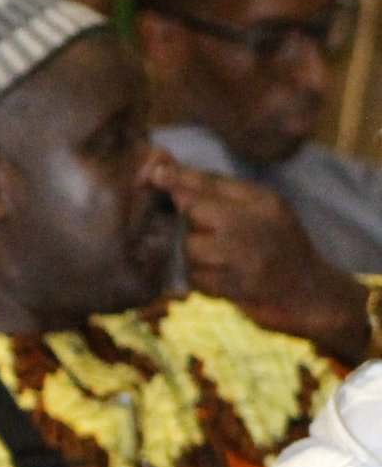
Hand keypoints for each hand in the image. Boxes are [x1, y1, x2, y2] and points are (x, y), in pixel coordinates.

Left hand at [165, 165, 371, 363]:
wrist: (311, 295)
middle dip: (189, 223)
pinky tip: (222, 279)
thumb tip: (167, 171)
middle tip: (207, 235)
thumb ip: (220, 191)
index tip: (155, 174)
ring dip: (194, 256)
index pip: (211, 182)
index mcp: (265, 201)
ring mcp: (250, 257)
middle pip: (194, 211)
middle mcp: (258, 224)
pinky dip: (201, 280)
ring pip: (191, 246)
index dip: (178, 178)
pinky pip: (196, 277)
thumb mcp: (263, 211)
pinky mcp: (239, 287)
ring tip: (220, 261)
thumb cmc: (279, 248)